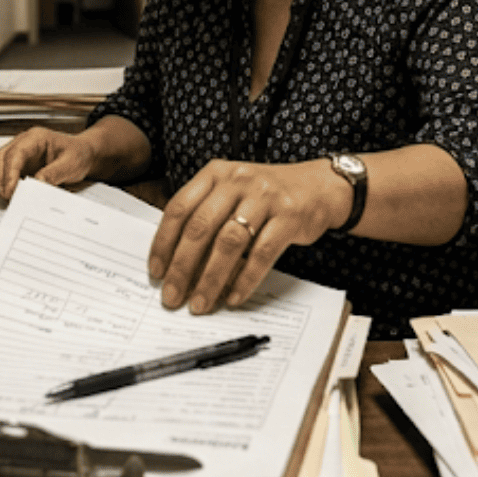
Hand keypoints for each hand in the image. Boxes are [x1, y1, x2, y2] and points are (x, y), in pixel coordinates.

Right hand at [0, 126, 99, 198]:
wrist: (84, 154)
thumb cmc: (79, 154)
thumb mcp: (71, 163)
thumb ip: (54, 173)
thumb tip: (37, 184)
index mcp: (35, 137)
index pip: (14, 154)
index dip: (9, 173)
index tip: (10, 190)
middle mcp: (23, 143)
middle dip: (0, 179)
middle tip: (7, 197)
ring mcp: (19, 154)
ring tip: (9, 197)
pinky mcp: (18, 165)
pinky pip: (2, 173)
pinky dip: (2, 184)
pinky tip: (11, 193)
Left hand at [149, 159, 343, 314]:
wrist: (320, 187)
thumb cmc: (268, 196)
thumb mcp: (233, 193)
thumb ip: (206, 215)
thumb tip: (177, 263)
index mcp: (216, 174)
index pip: (179, 209)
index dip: (164, 243)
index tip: (156, 273)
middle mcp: (238, 181)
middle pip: (201, 228)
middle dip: (183, 268)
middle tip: (173, 296)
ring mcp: (265, 197)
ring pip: (229, 242)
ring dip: (211, 278)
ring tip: (201, 303)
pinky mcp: (289, 216)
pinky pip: (262, 253)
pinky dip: (246, 279)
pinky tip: (235, 296)